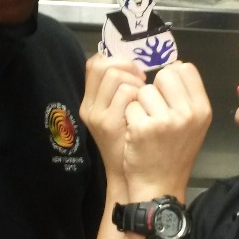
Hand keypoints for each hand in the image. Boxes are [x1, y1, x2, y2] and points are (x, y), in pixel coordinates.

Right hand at [80, 55, 145, 179]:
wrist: (134, 178)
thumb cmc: (134, 147)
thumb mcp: (123, 117)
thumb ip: (124, 94)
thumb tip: (141, 68)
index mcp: (91, 102)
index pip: (94, 64)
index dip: (116, 59)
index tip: (136, 72)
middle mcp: (89, 107)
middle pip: (103, 66)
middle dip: (129, 67)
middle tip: (144, 81)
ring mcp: (98, 115)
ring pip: (115, 76)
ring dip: (136, 82)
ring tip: (146, 97)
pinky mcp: (109, 123)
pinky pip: (127, 93)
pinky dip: (141, 95)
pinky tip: (148, 108)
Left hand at [123, 61, 211, 196]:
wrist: (159, 185)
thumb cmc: (174, 153)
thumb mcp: (193, 124)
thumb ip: (187, 96)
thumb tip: (176, 65)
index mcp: (202, 109)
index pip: (186, 69)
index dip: (172, 77)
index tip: (166, 93)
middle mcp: (188, 113)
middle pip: (165, 74)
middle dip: (155, 89)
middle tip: (154, 111)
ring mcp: (165, 121)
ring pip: (144, 90)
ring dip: (140, 104)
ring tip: (146, 124)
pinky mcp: (142, 128)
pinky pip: (130, 105)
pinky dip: (129, 117)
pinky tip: (136, 134)